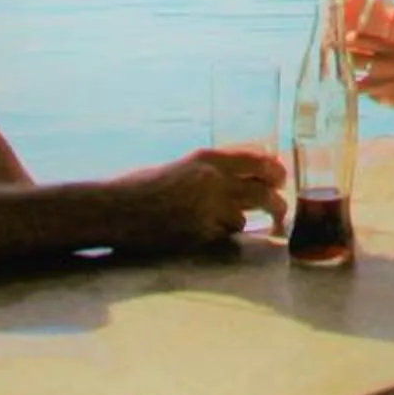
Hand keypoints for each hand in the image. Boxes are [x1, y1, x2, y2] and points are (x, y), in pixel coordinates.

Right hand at [111, 148, 285, 250]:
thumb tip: (241, 176)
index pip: (255, 159)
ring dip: (238, 222)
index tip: (280, 176)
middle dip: (276, 202)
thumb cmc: (140, 185)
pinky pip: (220, 236)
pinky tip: (203, 233)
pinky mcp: (197, 234)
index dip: (273, 169)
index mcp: (207, 158)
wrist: (113, 209)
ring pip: (241, 218)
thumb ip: (209, 171)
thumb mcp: (180, 167)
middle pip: (262, 191)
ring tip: (227, 224)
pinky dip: (217, 236)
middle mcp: (212, 180)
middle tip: (279, 209)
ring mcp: (206, 209)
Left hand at [352, 33, 393, 112]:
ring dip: (353, 80)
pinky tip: (376, 90)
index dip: (351, 40)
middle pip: (354, 61)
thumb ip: (386, 51)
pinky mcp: (388, 101)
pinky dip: (371, 93)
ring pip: (358, 84)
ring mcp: (386, 85)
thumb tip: (366, 54)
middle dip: (344, 60)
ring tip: (349, 78)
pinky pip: (372, 96)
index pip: (365, 40)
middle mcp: (387, 65)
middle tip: (338, 59)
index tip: (344, 39)